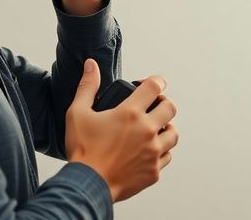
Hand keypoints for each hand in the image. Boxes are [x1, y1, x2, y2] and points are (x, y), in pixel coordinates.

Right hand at [66, 59, 178, 201]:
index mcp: (130, 113)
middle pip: (170, 107)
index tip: (154, 83)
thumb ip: (87, 87)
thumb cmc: (82, 150)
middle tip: (153, 105)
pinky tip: (149, 150)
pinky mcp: (153, 171)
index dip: (157, 80)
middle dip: (163, 102)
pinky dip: (161, 150)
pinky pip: (167, 156)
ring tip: (154, 128)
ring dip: (166, 127)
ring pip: (173, 133)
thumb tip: (91, 65)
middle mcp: (147, 130)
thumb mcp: (77, 113)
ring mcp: (153, 152)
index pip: (154, 86)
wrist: (87, 185)